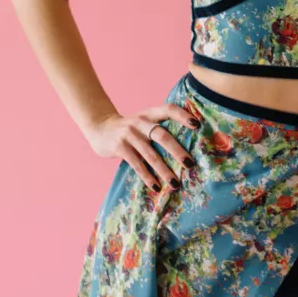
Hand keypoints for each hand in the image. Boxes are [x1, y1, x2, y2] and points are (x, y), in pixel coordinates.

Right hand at [84, 102, 200, 193]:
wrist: (100, 128)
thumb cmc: (130, 128)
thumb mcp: (143, 122)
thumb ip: (159, 128)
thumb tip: (188, 145)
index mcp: (150, 114)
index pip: (169, 109)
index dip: (183, 115)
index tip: (197, 125)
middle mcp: (140, 122)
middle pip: (162, 136)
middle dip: (177, 151)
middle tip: (190, 164)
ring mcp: (129, 134)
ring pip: (150, 155)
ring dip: (164, 171)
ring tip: (175, 184)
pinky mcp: (119, 147)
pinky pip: (136, 164)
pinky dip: (147, 177)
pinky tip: (156, 187)